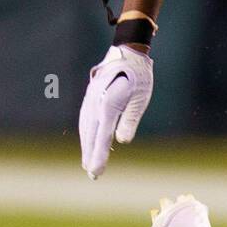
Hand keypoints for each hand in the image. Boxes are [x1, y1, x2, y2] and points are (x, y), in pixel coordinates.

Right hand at [79, 44, 153, 179]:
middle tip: (93, 175)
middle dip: (91, 155)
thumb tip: (122, 141)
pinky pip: (86, 119)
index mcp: (109, 103)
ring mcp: (90, 99)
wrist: (127, 52)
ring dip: (86, 146)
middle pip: (91, 134)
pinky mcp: (90, 97)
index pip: (102, 135)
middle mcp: (95, 103)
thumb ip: (130, 118)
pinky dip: (86, 134)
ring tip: (88, 164)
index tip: (96, 171)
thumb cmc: (139, 75)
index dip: (99, 155)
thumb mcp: (140, 96)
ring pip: (86, 127)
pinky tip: (88, 142)